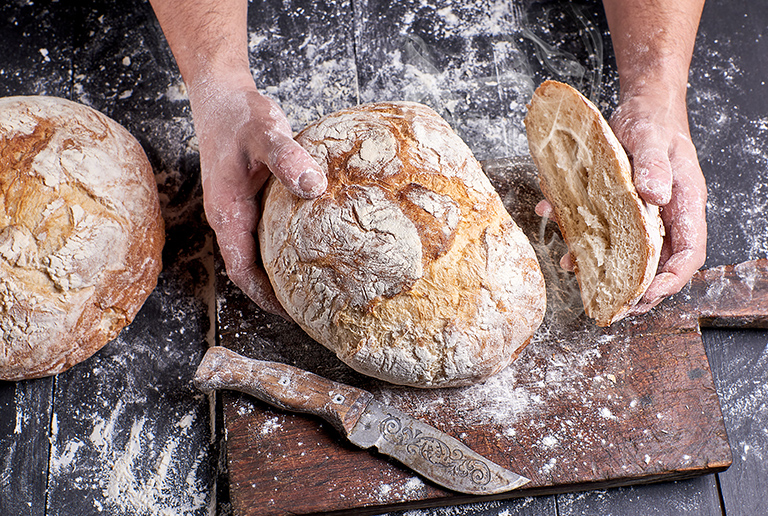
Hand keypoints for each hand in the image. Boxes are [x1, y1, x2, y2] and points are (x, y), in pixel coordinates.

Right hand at [188, 73, 326, 315]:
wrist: (221, 94)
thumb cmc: (239, 115)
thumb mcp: (265, 133)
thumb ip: (288, 158)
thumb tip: (314, 187)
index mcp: (227, 212)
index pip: (241, 270)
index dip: (264, 296)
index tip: (293, 313)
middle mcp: (229, 217)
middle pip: (250, 267)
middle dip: (277, 291)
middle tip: (313, 305)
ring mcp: (238, 209)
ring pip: (257, 252)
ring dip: (280, 270)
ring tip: (315, 283)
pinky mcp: (248, 198)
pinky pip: (264, 233)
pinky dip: (283, 246)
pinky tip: (309, 244)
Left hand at [535, 91, 706, 313]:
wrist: (640, 108)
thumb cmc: (652, 121)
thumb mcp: (651, 138)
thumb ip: (653, 165)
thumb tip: (654, 196)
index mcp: (684, 203)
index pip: (689, 251)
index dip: (671, 278)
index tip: (648, 294)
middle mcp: (666, 214)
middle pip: (660, 262)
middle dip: (639, 289)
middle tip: (615, 306)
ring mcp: (645, 214)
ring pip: (630, 252)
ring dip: (607, 269)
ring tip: (581, 277)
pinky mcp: (622, 208)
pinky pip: (606, 231)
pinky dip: (585, 239)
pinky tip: (561, 237)